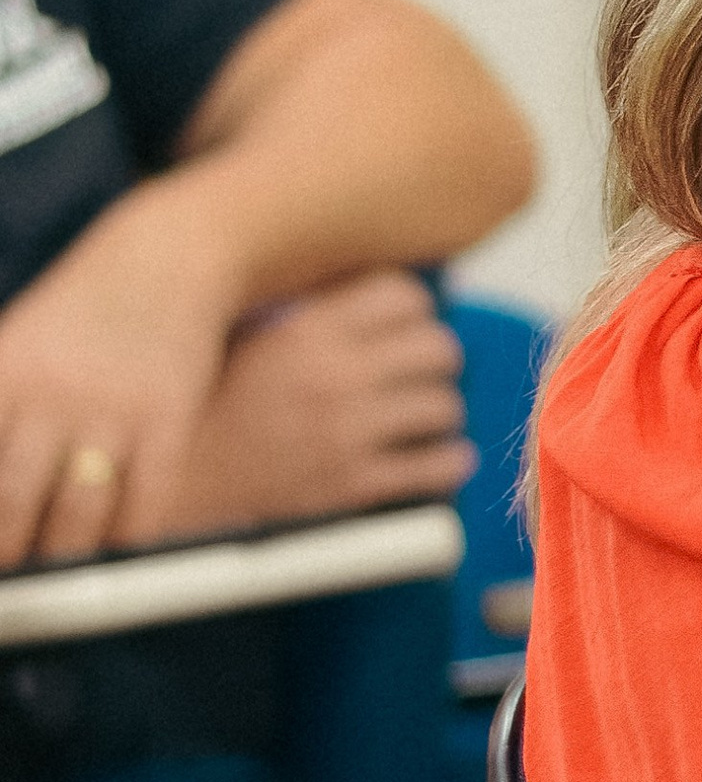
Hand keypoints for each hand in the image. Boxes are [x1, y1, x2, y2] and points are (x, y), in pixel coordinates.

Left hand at [0, 189, 240, 565]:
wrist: (166, 259)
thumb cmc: (78, 314)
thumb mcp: (10, 348)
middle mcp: (48, 399)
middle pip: (9, 510)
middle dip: (8, 554)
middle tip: (14, 569)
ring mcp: (110, 414)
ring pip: (75, 523)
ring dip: (62, 559)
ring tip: (58, 568)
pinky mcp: (167, 423)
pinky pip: (143, 511)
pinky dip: (124, 542)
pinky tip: (113, 546)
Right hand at [174, 271, 474, 535]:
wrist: (170, 481)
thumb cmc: (202, 407)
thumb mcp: (247, 338)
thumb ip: (306, 315)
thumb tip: (364, 297)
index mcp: (307, 330)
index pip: (403, 296)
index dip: (413, 309)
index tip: (409, 323)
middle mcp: (336, 375)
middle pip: (438, 348)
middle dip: (435, 358)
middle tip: (423, 371)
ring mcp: (348, 431)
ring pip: (444, 406)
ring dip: (441, 410)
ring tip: (428, 416)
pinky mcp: (353, 485)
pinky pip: (436, 467)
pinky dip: (451, 462)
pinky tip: (444, 459)